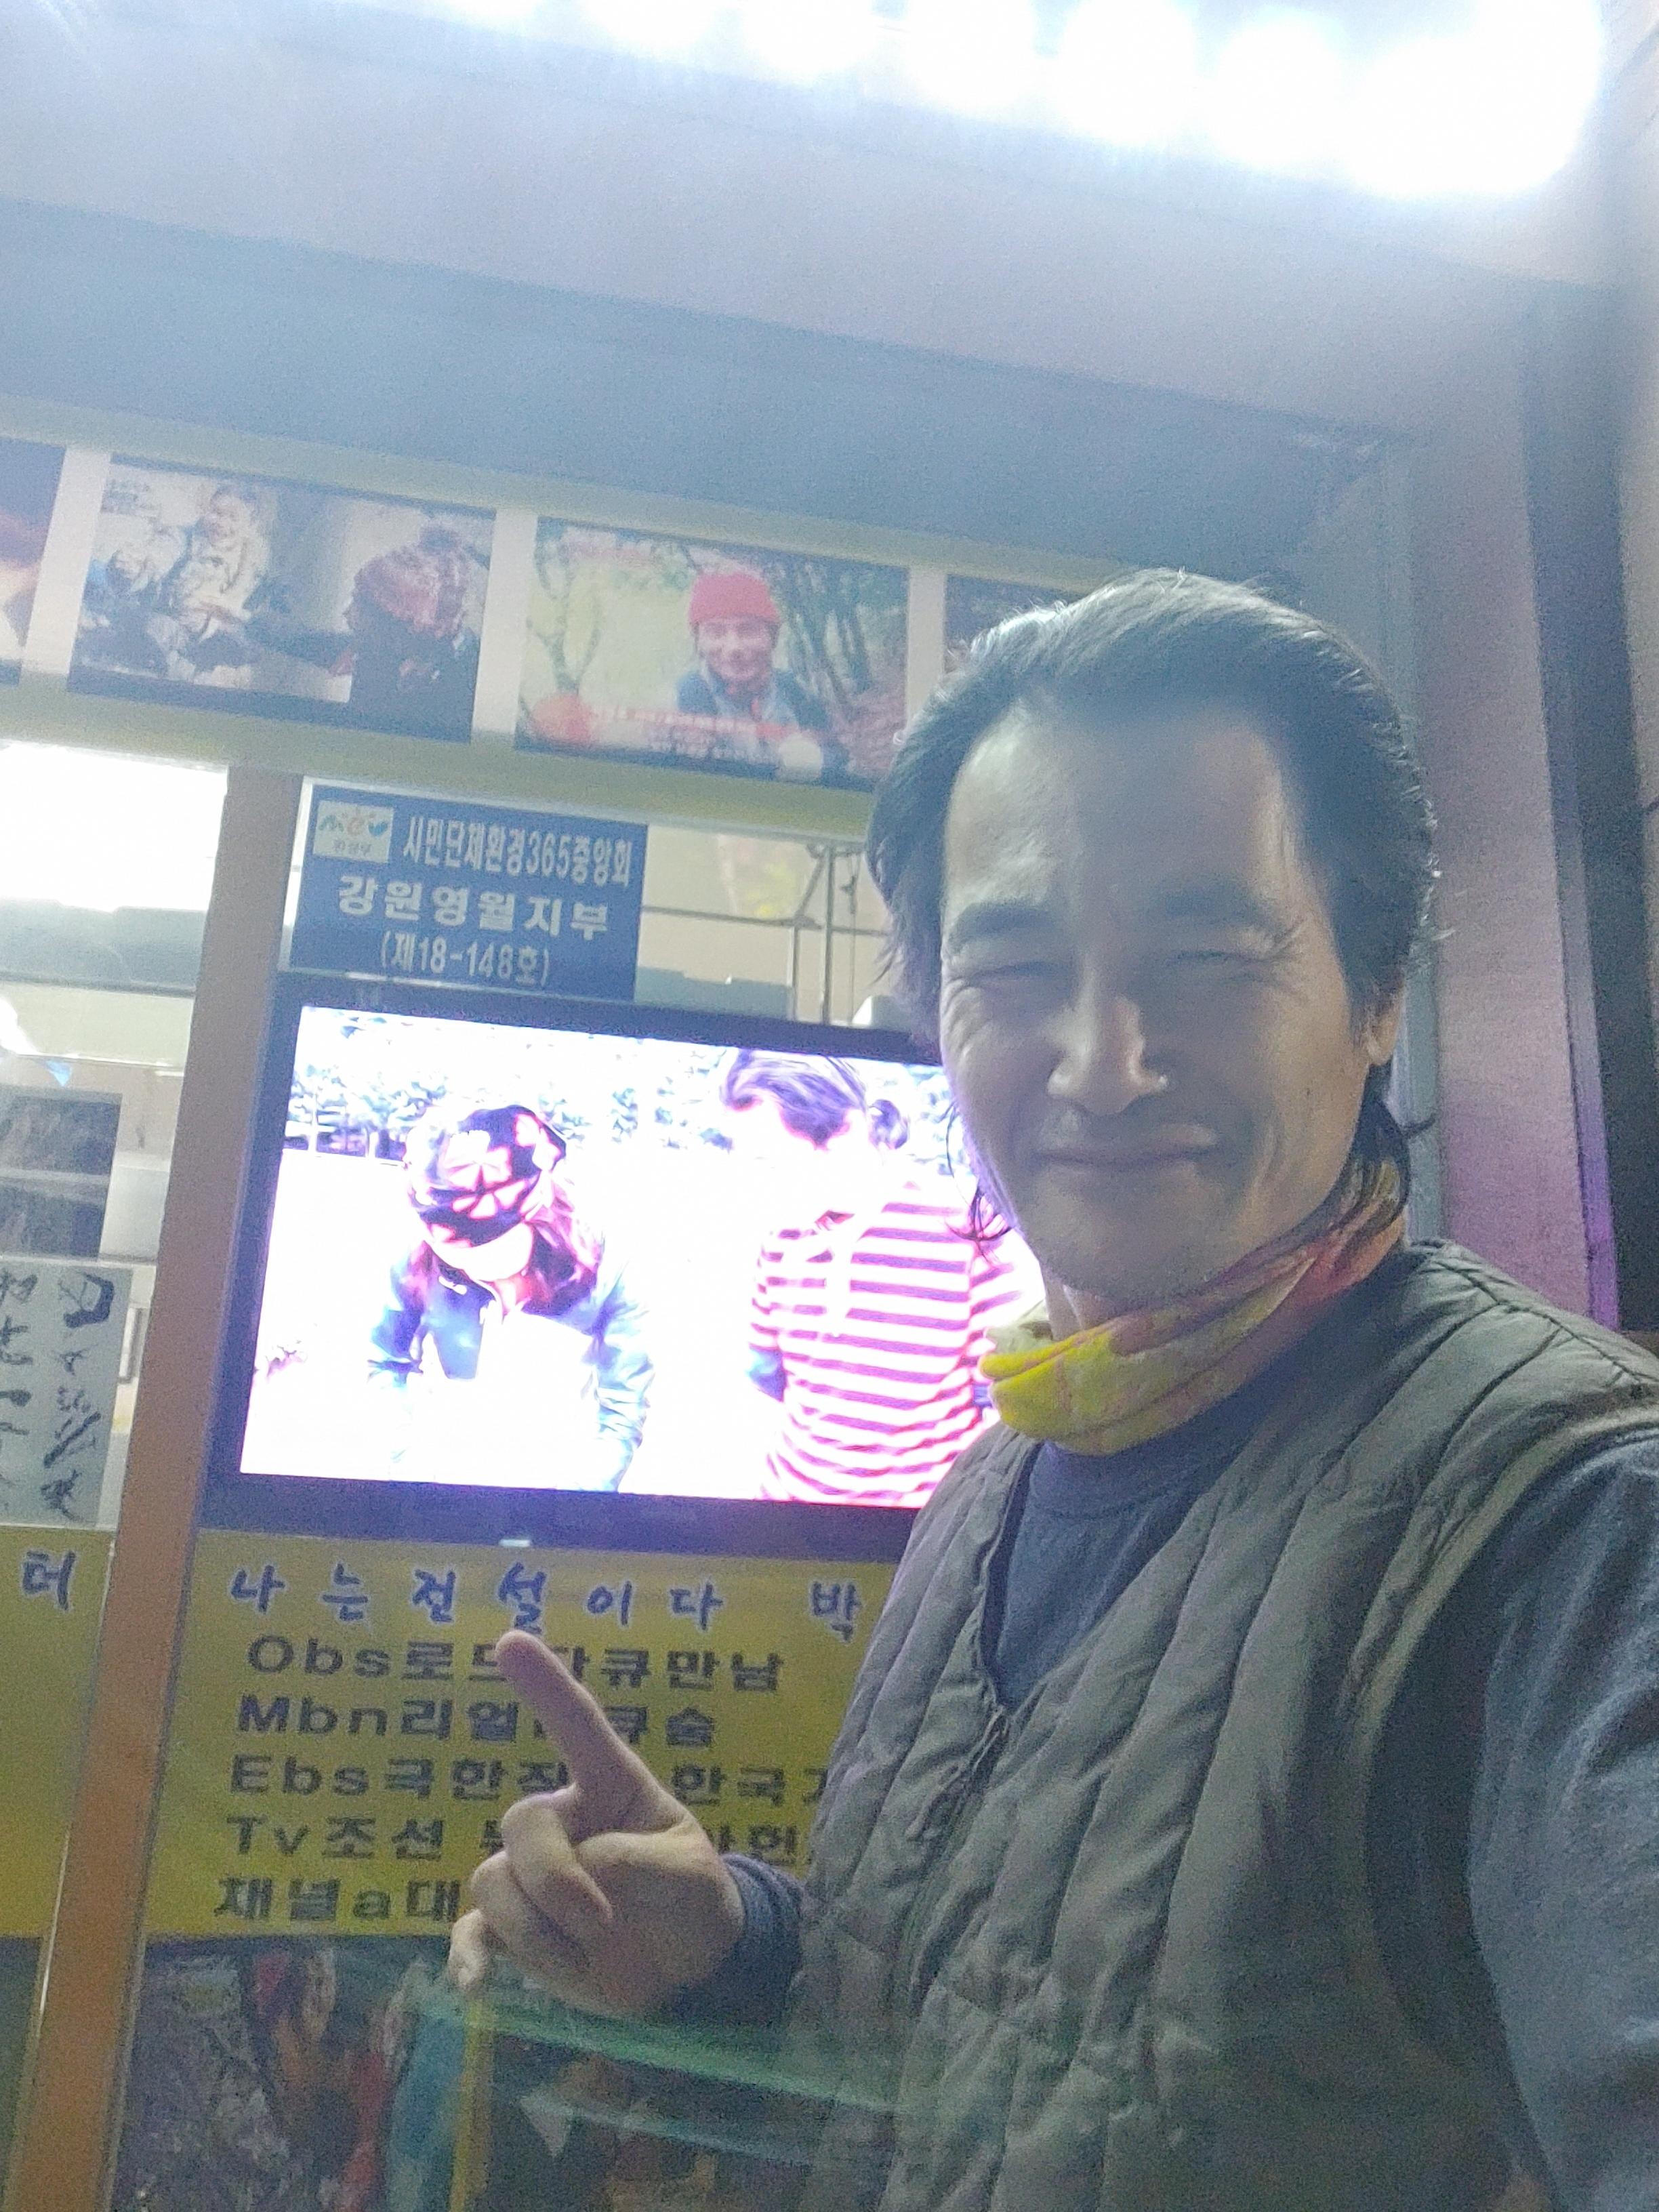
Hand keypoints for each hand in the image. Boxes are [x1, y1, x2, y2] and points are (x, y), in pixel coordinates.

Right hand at [449, 1632, 744, 2016]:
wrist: (690, 1972)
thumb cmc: (694, 1902)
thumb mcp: (691, 1877)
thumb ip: (641, 1865)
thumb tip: (584, 1871)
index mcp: (612, 1788)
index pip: (576, 1726)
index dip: (544, 1685)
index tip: (508, 1641)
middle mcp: (565, 1822)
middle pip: (521, 1823)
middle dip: (555, 1879)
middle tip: (602, 1925)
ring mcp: (534, 1877)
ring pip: (493, 1880)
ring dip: (536, 1931)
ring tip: (587, 1957)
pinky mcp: (516, 1932)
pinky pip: (472, 1932)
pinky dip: (469, 1956)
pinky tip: (476, 1985)